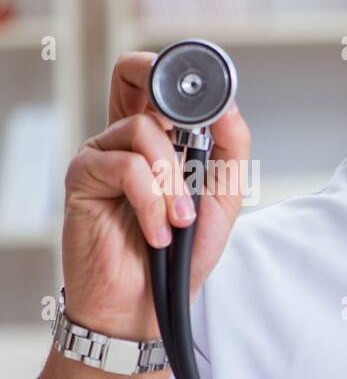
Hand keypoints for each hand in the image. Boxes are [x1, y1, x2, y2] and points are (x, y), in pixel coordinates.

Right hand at [61, 51, 250, 340]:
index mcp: (162, 139)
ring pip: (145, 132)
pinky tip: (157, 233)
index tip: (212, 100)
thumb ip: (231, 149)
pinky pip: (127, 169)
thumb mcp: (223, 198)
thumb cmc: (182, 255)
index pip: (160, 81)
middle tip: (190, 141)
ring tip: (179, 222)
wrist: (152, 305)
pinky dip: (153, 204)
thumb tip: (228, 105)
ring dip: (174, 184)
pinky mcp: (83, 177)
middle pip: (131, 73)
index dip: (180, 74)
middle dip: (163, 93)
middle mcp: (128, 139)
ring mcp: (104, 154)